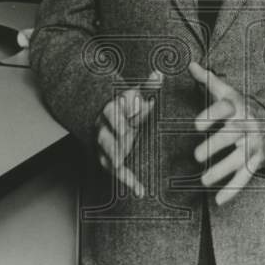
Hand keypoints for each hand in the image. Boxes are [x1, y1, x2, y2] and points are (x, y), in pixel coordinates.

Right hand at [96, 70, 162, 196]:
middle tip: (122, 143)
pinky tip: (139, 190)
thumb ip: (148, 86)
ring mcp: (106, 145)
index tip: (133, 115)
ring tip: (120, 165)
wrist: (109, 116)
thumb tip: (159, 73)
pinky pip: (116, 171)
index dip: (122, 114)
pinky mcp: (110, 159)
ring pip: (106, 153)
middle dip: (114, 139)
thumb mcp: (138, 94)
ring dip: (113, 159)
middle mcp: (105, 128)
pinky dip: (127, 181)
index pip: (114, 112)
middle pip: (106, 135)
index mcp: (112, 111)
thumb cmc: (129, 105)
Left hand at [190, 61, 264, 205]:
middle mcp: (246, 124)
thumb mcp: (228, 92)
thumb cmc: (242, 106)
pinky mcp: (257, 160)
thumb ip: (208, 80)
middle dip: (215, 146)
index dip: (211, 116)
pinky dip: (233, 190)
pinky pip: (245, 177)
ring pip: (238, 159)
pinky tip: (219, 201)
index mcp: (237, 106)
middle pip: (231, 135)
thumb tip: (189, 64)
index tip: (196, 125)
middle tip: (196, 156)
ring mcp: (253, 144)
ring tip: (203, 180)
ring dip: (221, 171)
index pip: (223, 109)